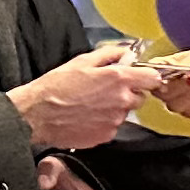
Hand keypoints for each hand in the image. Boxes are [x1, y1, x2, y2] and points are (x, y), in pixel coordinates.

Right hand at [7, 43, 153, 151]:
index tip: (138, 77)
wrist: (37, 115)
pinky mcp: (105, 136)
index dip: (146, 77)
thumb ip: (110, 54)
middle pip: (140, 98)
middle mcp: (121, 101)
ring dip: (114, 108)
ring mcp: (114, 121)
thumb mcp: (81, 61)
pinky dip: (103, 122)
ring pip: (124, 113)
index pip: (153, 78)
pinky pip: (112, 127)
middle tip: (105, 91)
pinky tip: (85, 117)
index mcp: (118, 79)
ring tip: (90, 105)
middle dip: (127, 93)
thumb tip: (127, 53)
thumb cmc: (56, 86)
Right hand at [145, 45, 189, 117]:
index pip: (148, 77)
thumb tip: (157, 68)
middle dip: (179, 86)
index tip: (168, 76)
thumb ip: (176, 64)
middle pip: (160, 94)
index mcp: (165, 68)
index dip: (156, 79)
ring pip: (174, 105)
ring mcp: (181, 98)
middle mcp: (169, 84)